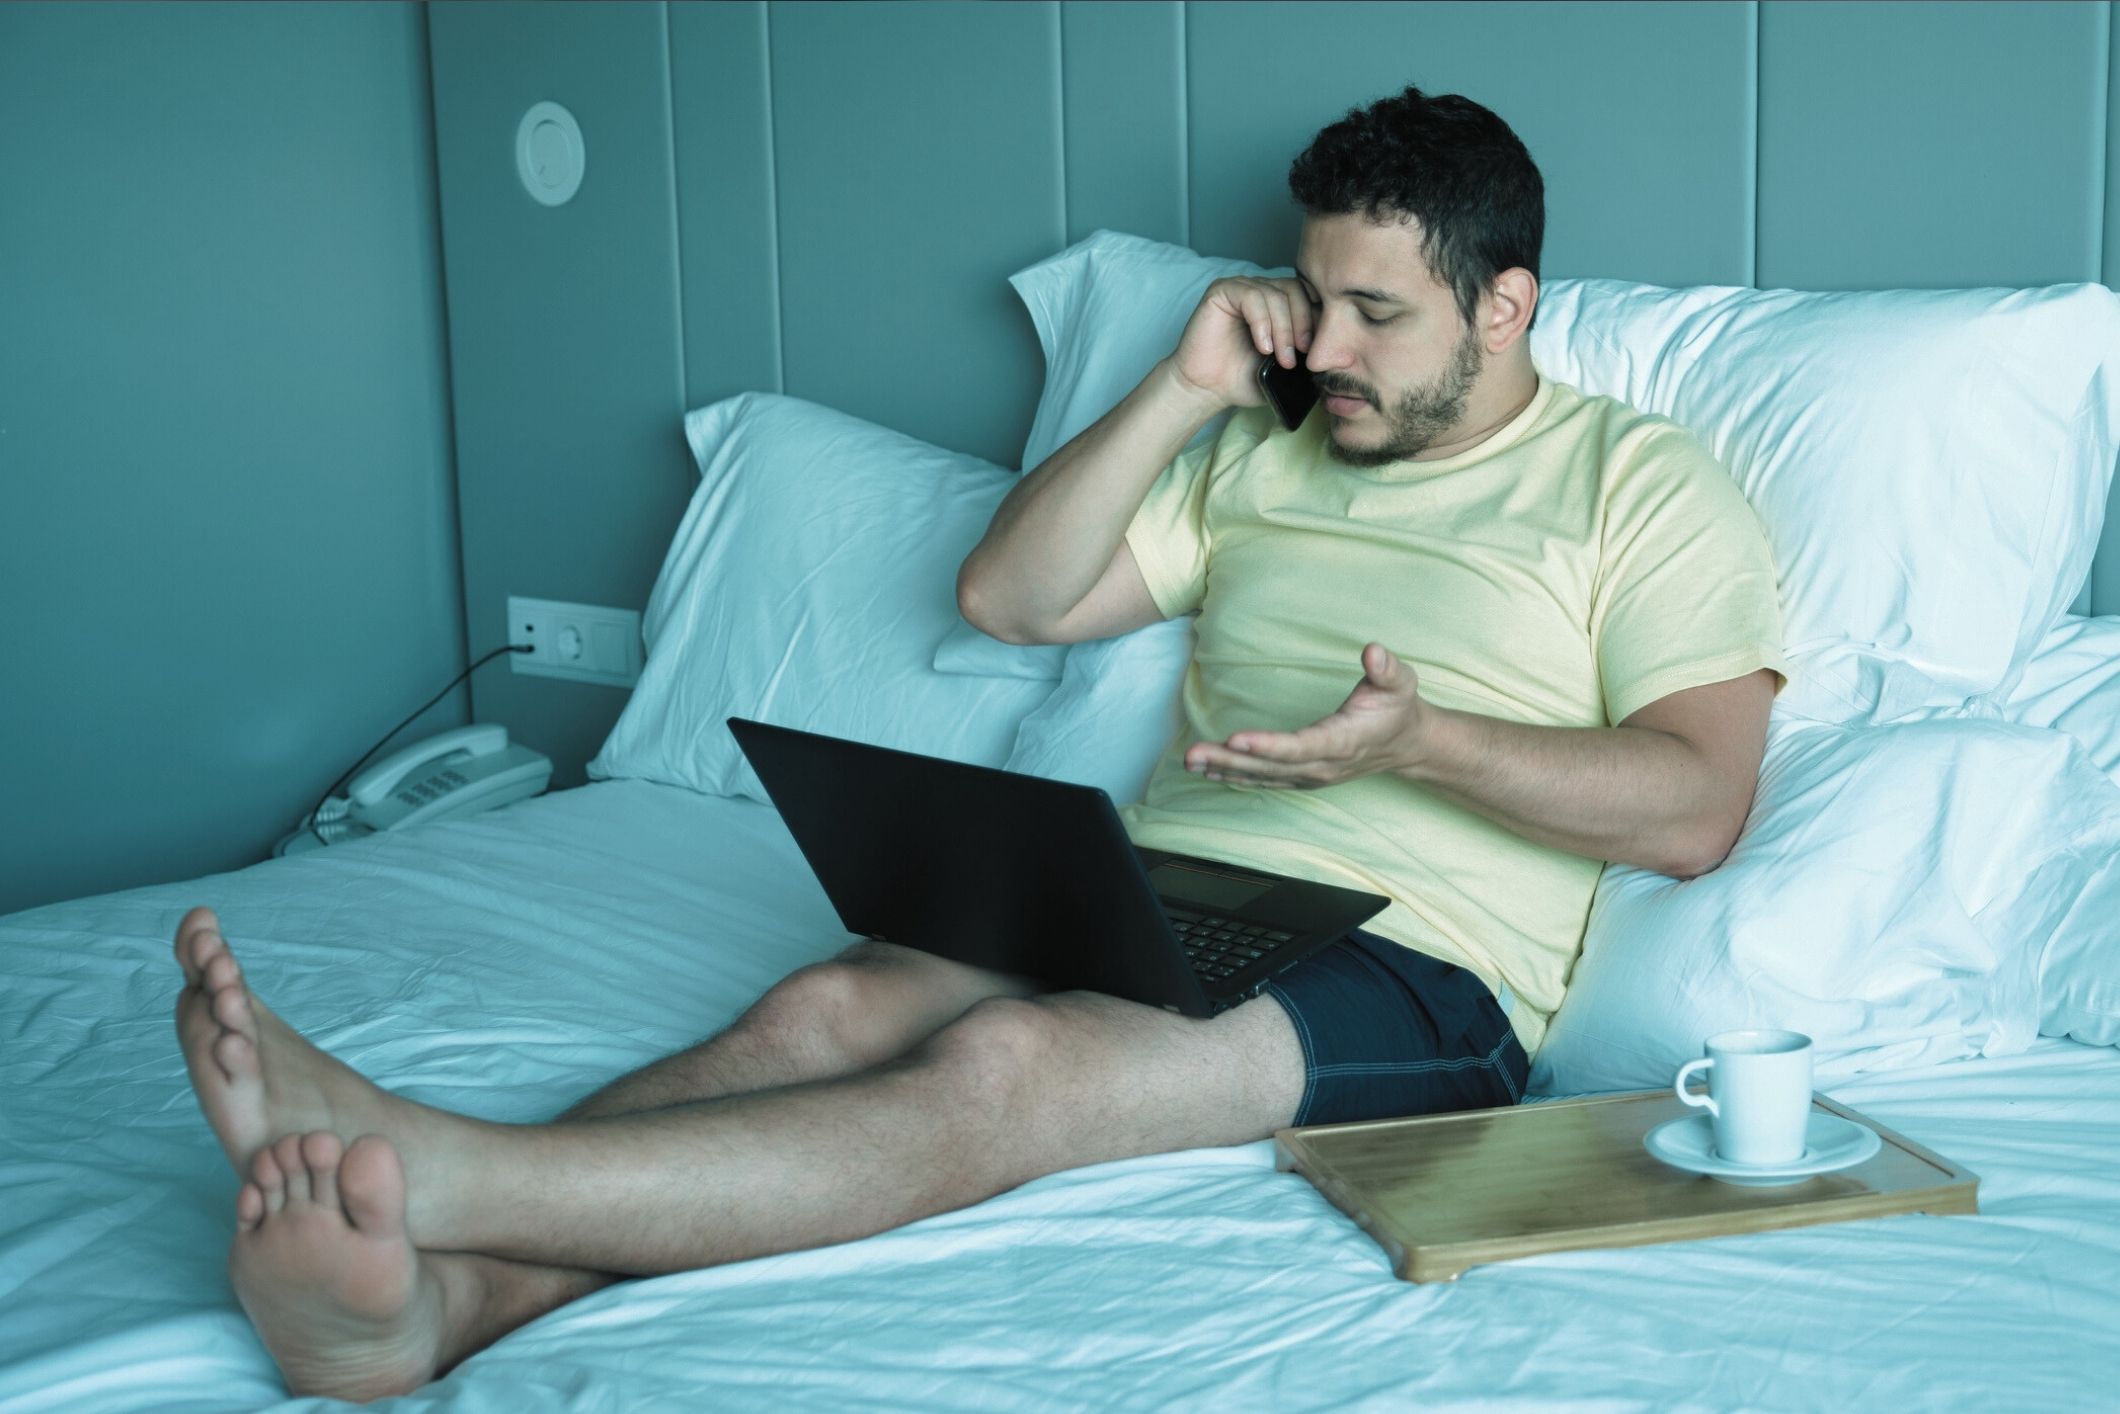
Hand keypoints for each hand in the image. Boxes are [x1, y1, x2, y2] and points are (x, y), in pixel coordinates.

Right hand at [1169, 276, 1314, 410]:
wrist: (1207, 390)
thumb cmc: (1244, 379)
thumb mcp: (1288, 367)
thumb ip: (1310, 352)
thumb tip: (1341, 350)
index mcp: (1280, 304)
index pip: (1310, 296)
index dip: (1318, 320)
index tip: (1319, 352)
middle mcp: (1262, 291)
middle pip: (1296, 290)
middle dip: (1303, 324)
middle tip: (1301, 354)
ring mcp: (1242, 288)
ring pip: (1276, 294)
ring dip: (1283, 329)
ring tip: (1280, 357)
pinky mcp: (1222, 291)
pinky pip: (1251, 296)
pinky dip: (1262, 322)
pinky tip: (1263, 346)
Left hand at [1185, 644, 1431, 789]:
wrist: (1406, 744)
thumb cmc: (1397, 708)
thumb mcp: (1400, 683)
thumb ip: (1387, 668)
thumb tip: (1372, 652)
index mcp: (1343, 741)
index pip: (1302, 747)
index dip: (1268, 746)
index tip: (1236, 740)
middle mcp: (1324, 765)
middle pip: (1271, 766)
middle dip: (1230, 760)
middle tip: (1193, 753)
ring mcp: (1312, 775)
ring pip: (1263, 776)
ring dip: (1224, 770)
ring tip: (1190, 761)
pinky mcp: (1303, 777)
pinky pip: (1265, 779)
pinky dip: (1236, 775)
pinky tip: (1210, 769)